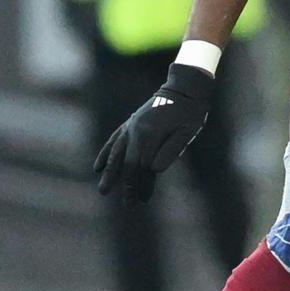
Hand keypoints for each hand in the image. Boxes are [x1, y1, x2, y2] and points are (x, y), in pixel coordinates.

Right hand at [94, 63, 215, 202]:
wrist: (185, 88)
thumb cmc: (191, 112)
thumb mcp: (187, 132)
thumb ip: (171, 150)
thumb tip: (153, 170)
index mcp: (149, 134)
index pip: (139, 166)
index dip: (137, 185)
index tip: (138, 202)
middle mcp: (135, 130)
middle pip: (124, 162)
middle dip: (122, 183)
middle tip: (122, 202)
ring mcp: (131, 126)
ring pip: (116, 152)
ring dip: (110, 172)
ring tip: (104, 189)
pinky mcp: (131, 123)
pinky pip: (114, 140)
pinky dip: (106, 153)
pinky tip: (98, 166)